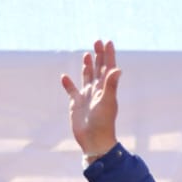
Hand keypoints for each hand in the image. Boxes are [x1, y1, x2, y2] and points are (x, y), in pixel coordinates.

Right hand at [60, 39, 121, 158]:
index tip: (108, 42)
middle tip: (97, 41)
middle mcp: (97, 90)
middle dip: (98, 56)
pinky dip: (68, 84)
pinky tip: (64, 77)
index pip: (108, 68)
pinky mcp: (76, 104)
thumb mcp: (107, 102)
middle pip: (98, 69)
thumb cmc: (103, 123)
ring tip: (87, 54)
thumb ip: (111, 85)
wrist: (94, 140)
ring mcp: (86, 97)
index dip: (108, 55)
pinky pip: (71, 91)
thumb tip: (118, 69)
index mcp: (106, 89)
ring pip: (87, 77)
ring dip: (87, 66)